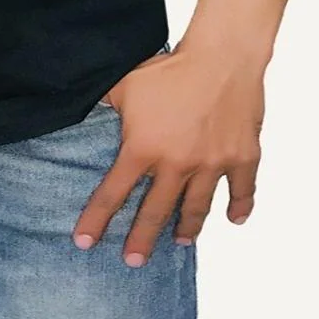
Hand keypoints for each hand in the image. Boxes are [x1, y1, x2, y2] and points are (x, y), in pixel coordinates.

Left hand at [72, 44, 263, 265]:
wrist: (220, 57)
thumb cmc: (169, 67)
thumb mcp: (124, 83)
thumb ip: (103, 103)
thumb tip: (76, 107)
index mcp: (143, 148)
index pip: (113, 193)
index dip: (97, 219)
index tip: (84, 242)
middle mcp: (177, 165)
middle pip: (155, 212)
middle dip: (142, 240)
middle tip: (133, 261)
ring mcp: (212, 165)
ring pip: (197, 208)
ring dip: (187, 228)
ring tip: (180, 242)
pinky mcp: (242, 158)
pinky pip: (242, 191)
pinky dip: (239, 207)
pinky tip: (233, 219)